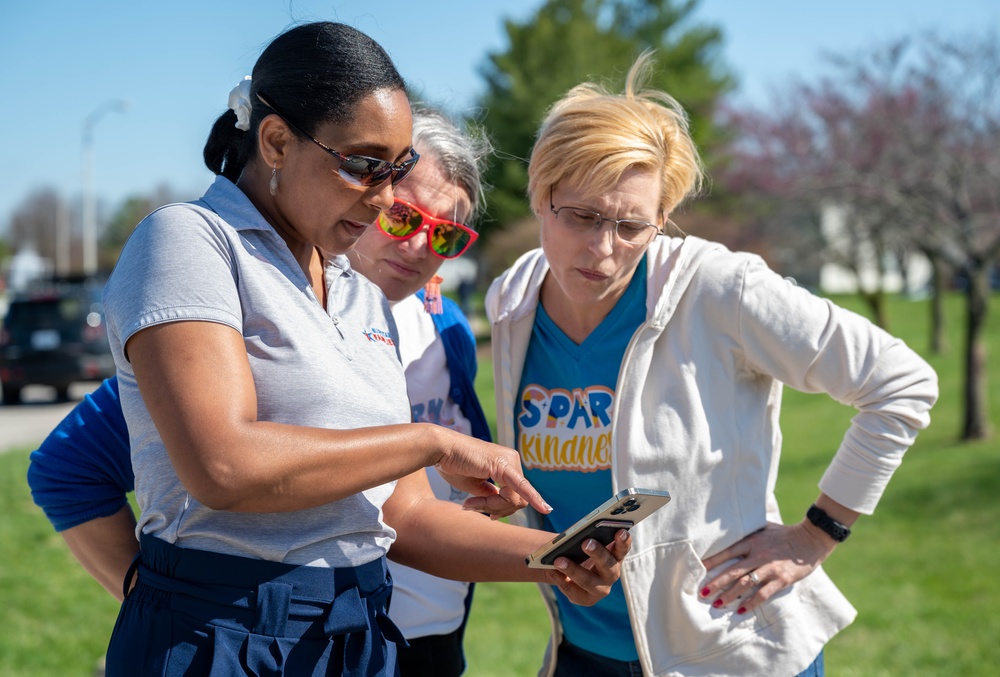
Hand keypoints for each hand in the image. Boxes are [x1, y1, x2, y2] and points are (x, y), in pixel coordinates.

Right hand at [435, 433, 551, 516]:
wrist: (440, 450)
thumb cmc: (453, 465)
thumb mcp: (475, 486)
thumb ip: (490, 496)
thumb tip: (499, 510)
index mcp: (507, 465)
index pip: (515, 494)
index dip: (503, 508)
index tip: (492, 517)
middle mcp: (512, 460)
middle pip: (517, 500)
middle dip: (496, 509)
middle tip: (473, 506)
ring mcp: (510, 461)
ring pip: (514, 500)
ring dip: (491, 507)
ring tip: (470, 502)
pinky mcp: (503, 465)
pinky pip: (521, 488)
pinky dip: (533, 499)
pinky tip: (545, 509)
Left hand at [543, 529, 630, 605]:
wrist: (568, 570)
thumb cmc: (579, 550)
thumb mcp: (584, 542)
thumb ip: (585, 537)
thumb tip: (574, 534)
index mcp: (615, 556)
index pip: (622, 548)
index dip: (623, 541)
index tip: (621, 531)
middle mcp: (612, 573)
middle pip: (607, 564)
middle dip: (597, 553)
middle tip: (585, 543)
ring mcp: (601, 589)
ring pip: (588, 581)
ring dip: (573, 569)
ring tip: (558, 560)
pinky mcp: (587, 600)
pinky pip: (572, 590)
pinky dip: (559, 578)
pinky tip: (550, 569)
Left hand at [699, 521, 837, 614]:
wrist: (810, 539)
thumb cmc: (784, 533)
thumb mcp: (763, 527)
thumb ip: (748, 531)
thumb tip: (730, 528)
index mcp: (751, 541)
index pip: (727, 552)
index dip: (712, 561)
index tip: (699, 568)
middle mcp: (758, 555)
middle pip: (732, 571)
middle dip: (716, 583)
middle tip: (702, 593)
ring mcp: (770, 568)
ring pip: (745, 584)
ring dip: (730, 595)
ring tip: (717, 604)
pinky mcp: (781, 579)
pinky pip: (763, 594)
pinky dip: (751, 603)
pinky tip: (741, 610)